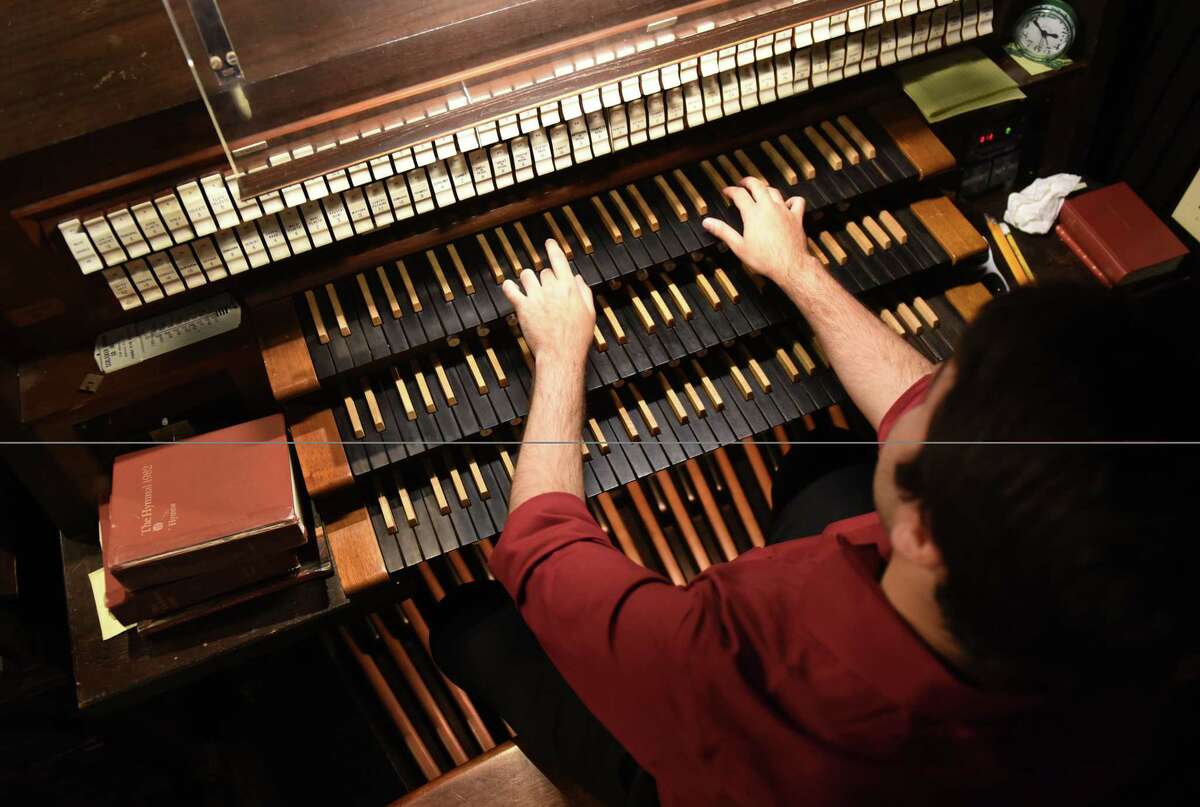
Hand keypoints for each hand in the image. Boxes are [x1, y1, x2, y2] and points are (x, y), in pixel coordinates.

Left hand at [502, 239, 595, 372]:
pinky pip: (510, 290)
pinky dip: (508, 286)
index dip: (553, 248)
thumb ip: (583, 292)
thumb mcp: (589, 313)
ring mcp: (536, 297)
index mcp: (569, 288)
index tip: (549, 242)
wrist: (561, 354)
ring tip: (529, 287)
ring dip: (528, 279)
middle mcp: (551, 289)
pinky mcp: (523, 307)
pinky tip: (508, 286)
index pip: (559, 260)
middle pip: (544, 271)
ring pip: (527, 275)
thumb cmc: (576, 337)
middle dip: (545, 278)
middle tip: (547, 289)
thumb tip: (577, 279)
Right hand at [701, 177, 821, 285]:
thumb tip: (708, 223)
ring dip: (766, 189)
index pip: (739, 194)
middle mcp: (769, 208)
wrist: (789, 265)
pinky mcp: (796, 217)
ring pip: (774, 191)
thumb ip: (723, 232)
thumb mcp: (738, 247)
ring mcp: (784, 211)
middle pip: (758, 185)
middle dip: (748, 182)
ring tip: (761, 191)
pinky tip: (787, 203)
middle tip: (742, 184)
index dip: (731, 191)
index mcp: (753, 214)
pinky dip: (791, 199)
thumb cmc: (765, 259)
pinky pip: (797, 201)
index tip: (727, 192)